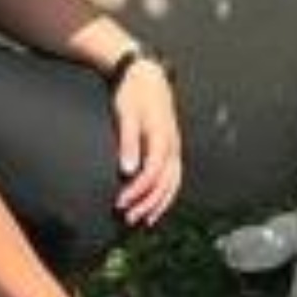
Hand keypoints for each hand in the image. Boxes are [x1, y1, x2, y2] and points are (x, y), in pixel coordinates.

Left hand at [113, 60, 181, 226]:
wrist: (147, 76)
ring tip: (142, 220)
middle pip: (164, 183)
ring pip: (172, 184)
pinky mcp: (172, 150)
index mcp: (162, 137)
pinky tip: (153, 206)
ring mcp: (175, 148)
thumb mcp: (127, 114)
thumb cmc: (134, 94)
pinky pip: (173, 178)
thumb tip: (127, 170)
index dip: (137, 190)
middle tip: (127, 218)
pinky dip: (165, 195)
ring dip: (157, 204)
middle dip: (147, 203)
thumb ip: (129, 143)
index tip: (120, 202)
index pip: (152, 173)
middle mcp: (173, 146)